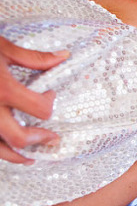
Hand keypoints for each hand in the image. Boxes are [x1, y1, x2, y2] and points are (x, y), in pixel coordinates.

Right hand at [0, 36, 67, 163]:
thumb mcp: (1, 48)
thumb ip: (33, 58)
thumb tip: (63, 57)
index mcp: (2, 88)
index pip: (39, 108)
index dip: (49, 103)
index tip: (50, 95)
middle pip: (20, 138)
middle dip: (39, 139)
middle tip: (51, 138)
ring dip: (17, 156)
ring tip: (29, 157)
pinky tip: (5, 149)